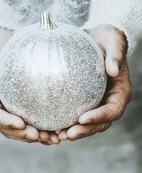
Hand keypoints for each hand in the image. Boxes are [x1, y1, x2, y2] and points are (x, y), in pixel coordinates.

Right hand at [0, 26, 59, 144]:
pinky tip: (56, 132)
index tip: (22, 124)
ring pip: (19, 129)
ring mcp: (9, 109)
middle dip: (23, 134)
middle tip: (41, 136)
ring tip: (53, 139)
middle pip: (7, 127)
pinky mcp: (21, 108)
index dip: (6, 122)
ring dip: (35, 136)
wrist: (2, 51)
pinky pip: (30, 122)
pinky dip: (41, 129)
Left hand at [58, 24, 133, 140]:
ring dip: (74, 130)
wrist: (99, 38)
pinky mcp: (86, 98)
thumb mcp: (113, 41)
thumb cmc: (108, 39)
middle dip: (85, 130)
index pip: (113, 109)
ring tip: (57, 135)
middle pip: (101, 122)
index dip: (99, 117)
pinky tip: (52, 122)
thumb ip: (115, 54)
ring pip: (89, 122)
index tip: (82, 118)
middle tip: (66, 134)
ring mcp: (98, 100)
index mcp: (120, 90)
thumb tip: (114, 71)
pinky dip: (68, 120)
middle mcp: (110, 99)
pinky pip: (78, 112)